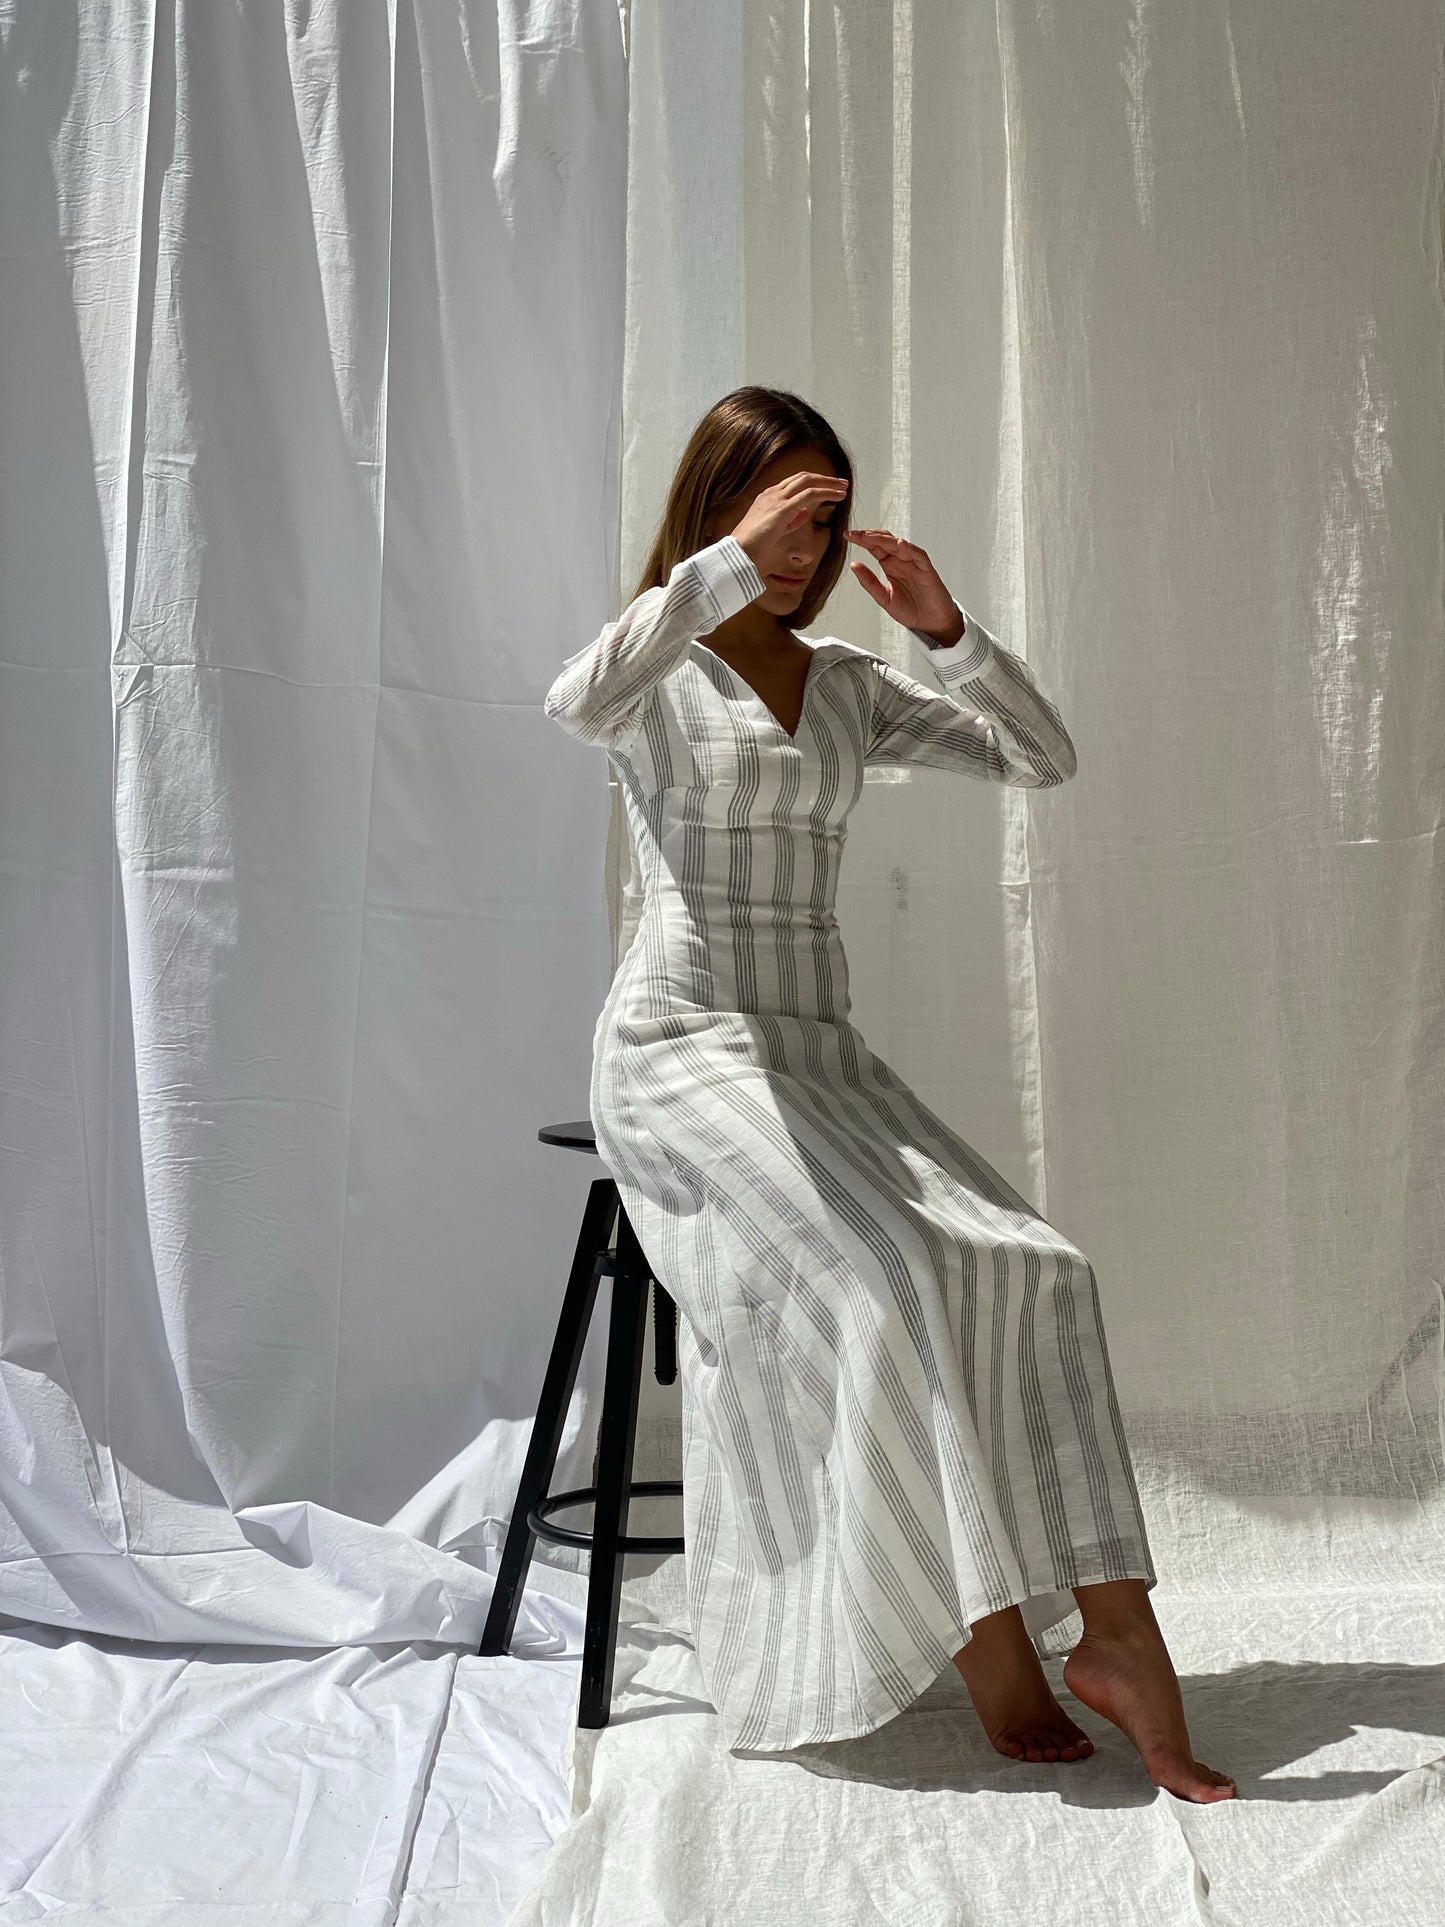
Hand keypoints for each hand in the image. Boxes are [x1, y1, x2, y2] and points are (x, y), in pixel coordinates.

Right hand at [728, 472, 850, 580]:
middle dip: (824, 479)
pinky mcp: (782, 509)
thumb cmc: (752, 549)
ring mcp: (776, 499)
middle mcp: (772, 494)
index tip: (826, 487)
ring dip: (828, 483)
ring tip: (844, 488)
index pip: (793, 483)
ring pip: (808, 482)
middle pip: (803, 477)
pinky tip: (838, 496)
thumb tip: (804, 513)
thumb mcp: (773, 531)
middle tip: (840, 483)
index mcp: (767, 497)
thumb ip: (788, 520)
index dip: (812, 483)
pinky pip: (809, 494)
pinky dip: (826, 492)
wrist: (737, 555)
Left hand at [846, 528, 964, 645]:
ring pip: (899, 545)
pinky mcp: (927, 570)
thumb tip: (854, 565)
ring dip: (885, 539)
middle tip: (855, 533)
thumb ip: (869, 582)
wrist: (931, 624)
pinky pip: (918, 555)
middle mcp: (901, 561)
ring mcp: (914, 563)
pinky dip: (910, 549)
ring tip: (870, 536)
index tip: (847, 535)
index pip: (874, 547)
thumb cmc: (911, 610)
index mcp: (890, 565)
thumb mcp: (883, 598)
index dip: (862, 540)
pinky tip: (900, 544)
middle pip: (885, 542)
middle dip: (869, 536)